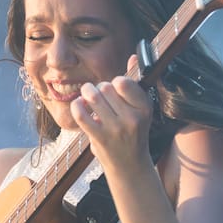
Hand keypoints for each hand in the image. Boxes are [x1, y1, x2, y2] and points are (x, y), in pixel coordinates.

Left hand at [70, 55, 152, 173]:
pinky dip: (76, 106)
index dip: (115, 83)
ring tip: (87, 98)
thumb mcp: (139, 110)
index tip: (115, 90)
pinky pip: (81, 113)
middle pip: (105, 87)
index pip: (124, 82)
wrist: (129, 166)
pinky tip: (79, 106)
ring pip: (92, 96)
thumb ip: (134, 84)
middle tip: (99, 98)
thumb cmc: (132, 133)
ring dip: (86, 94)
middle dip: (99, 89)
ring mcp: (116, 129)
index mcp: (145, 107)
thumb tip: (135, 56)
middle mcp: (133, 118)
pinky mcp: (99, 138)